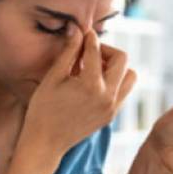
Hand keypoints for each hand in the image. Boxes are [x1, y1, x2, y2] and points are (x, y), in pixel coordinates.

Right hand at [19, 28, 136, 160]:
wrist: (45, 143)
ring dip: (116, 67)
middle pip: (122, 59)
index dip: (88, 38)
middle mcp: (108, 96)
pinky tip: (94, 83)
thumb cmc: (43, 109)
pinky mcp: (111, 116)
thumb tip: (77, 30)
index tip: (83, 33)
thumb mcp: (53, 78)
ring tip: (94, 69)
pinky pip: (123, 91)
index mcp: (91, 85)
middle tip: (88, 53)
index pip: (96, 50)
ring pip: (130, 76)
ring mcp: (112, 108)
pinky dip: (114, 82)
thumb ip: (69, 53)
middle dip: (106, 50)